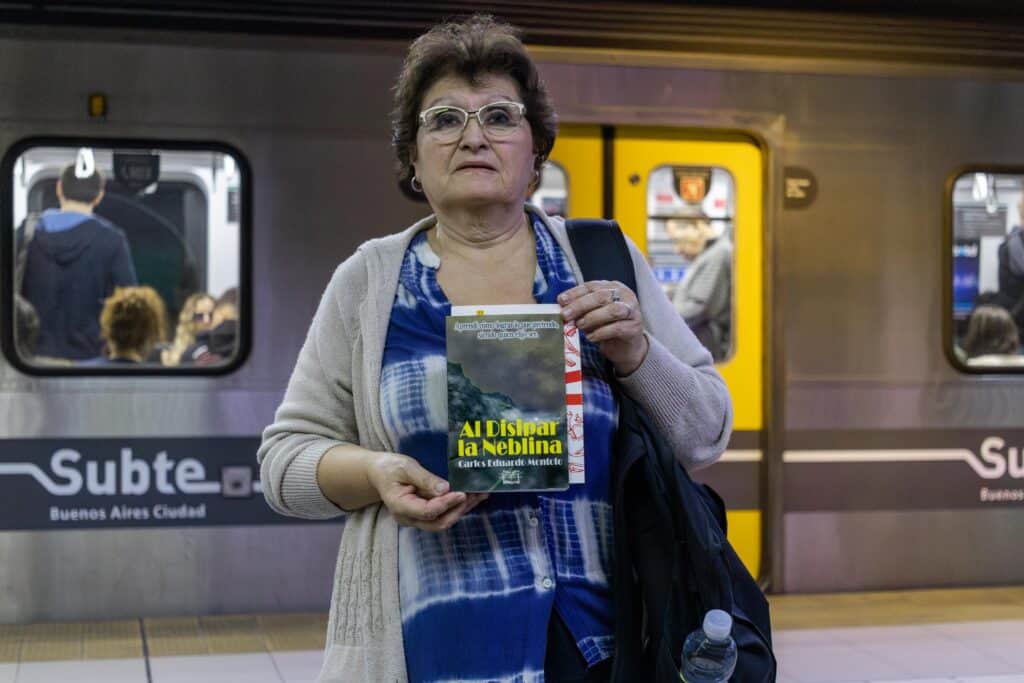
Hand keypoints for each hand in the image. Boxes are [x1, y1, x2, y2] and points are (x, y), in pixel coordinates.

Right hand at [365, 452, 488, 530]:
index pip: (427, 511)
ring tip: (480, 494)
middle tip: (476, 494)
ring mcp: (417, 519)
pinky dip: (458, 506)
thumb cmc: (389, 468)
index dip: (446, 504)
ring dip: (462, 509)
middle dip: (459, 510)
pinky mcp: (424, 514)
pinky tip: (472, 496)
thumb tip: (446, 489)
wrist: (378, 473)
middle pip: (438, 522)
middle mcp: (409, 518)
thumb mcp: (405, 467)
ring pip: (443, 520)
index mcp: (400, 507)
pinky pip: (443, 514)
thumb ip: (424, 479)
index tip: (462, 493)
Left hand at [559, 280, 648, 375]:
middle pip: (601, 296)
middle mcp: (625, 296)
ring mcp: (632, 311)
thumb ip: (581, 310)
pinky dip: (601, 333)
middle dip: (580, 305)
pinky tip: (591, 337)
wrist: (626, 346)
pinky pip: (617, 328)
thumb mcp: (593, 314)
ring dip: (592, 318)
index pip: (592, 286)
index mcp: (612, 288)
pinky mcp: (634, 328)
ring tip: (579, 326)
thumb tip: (563, 309)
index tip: (560, 300)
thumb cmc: (607, 326)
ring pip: (613, 310)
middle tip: (565, 315)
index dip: (575, 292)